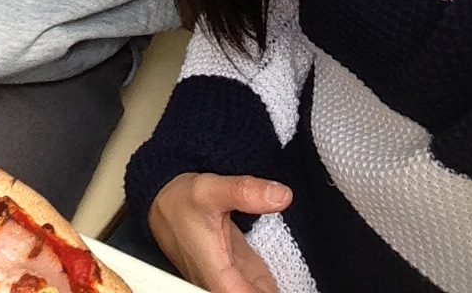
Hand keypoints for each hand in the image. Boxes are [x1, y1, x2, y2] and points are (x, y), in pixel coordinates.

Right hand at [149, 172, 291, 292]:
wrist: (163, 201)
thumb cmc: (180, 200)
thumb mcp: (211, 189)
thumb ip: (245, 191)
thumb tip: (281, 195)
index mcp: (217, 277)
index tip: (276, 286)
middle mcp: (223, 287)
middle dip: (272, 291)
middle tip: (308, 285)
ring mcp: (232, 284)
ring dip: (271, 290)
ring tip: (304, 285)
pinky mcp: (239, 277)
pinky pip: (257, 292)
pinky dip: (268, 289)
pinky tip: (289, 285)